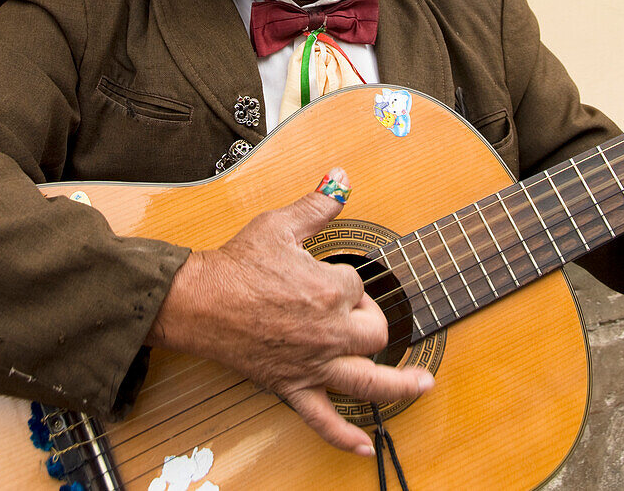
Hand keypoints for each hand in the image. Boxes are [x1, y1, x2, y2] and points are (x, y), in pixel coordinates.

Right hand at [146, 168, 433, 454]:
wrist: (199, 302)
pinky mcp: (293, 386)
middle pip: (375, 331)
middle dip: (370, 318)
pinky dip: (346, 436)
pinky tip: (365, 444)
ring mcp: (313, 364)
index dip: (347, 279)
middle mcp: (329, 332)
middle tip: (353, 309)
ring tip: (423, 384)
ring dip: (401, 386)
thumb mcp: (280, 225)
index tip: (327, 274)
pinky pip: (324, 419)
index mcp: (330, 290)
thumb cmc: (237, 264)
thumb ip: (318, 204)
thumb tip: (341, 179)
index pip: (359, 284)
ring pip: (370, 381)